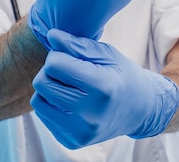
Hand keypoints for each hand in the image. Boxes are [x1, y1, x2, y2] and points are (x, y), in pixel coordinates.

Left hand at [31, 29, 178, 148]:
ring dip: (49, 88)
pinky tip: (70, 100)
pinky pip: (44, 116)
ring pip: (38, 101)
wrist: (140, 110)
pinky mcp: (72, 142)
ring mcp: (80, 132)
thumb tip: (51, 35)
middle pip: (42, 83)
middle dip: (51, 71)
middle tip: (68, 69)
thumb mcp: (107, 54)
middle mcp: (90, 115)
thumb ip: (78, 45)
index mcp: (102, 88)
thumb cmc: (123, 76)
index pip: (54, 65)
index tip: (70, 55)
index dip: (58, 54)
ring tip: (68, 85)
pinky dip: (53, 104)